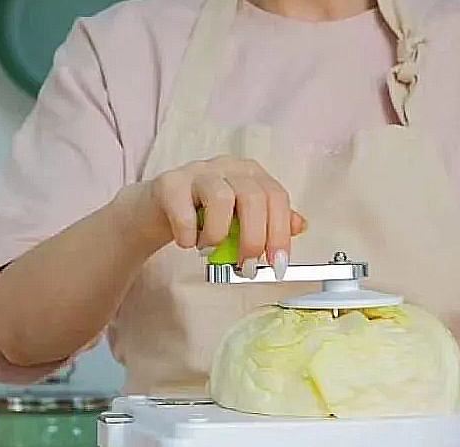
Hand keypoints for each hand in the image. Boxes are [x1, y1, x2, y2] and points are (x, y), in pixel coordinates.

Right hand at [138, 156, 305, 274]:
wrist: (159, 209)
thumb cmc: (205, 215)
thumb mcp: (241, 220)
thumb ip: (269, 221)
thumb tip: (299, 226)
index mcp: (251, 175)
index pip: (276, 198)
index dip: (280, 233)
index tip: (278, 264)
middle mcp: (228, 167)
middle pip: (253, 197)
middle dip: (253, 239)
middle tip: (246, 266)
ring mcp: (198, 172)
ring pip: (221, 198)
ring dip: (219, 235)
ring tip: (210, 250)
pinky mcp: (170, 184)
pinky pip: (184, 210)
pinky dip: (189, 235)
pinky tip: (188, 243)